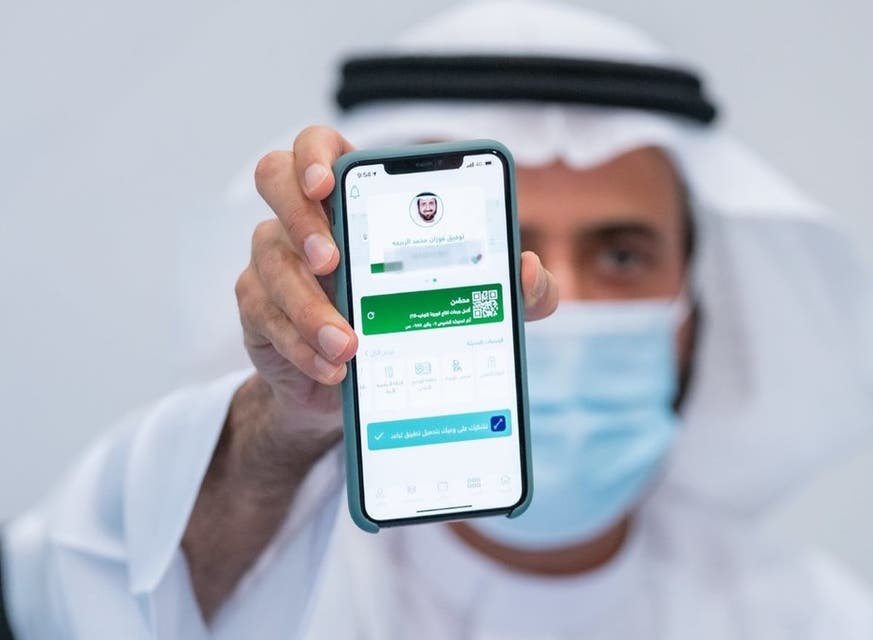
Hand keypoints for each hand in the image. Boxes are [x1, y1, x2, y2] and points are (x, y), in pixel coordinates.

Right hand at [236, 125, 558, 458]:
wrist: (364, 383)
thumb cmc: (418, 319)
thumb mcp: (477, 304)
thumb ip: (515, 289)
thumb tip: (529, 269)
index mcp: (357, 196)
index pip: (321, 144)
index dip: (315, 153)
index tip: (328, 181)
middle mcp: (307, 217)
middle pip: (274, 179)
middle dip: (299, 216)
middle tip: (331, 259)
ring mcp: (276, 260)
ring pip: (271, 261)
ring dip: (309, 306)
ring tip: (349, 342)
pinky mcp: (259, 308)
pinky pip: (266, 316)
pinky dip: (302, 344)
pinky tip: (333, 364)